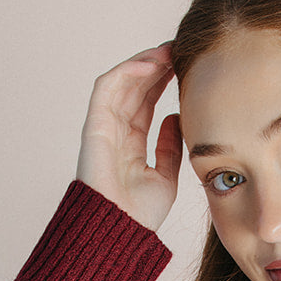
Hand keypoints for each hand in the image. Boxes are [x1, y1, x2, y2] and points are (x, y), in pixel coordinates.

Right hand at [75, 45, 181, 231]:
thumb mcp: (165, 177)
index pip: (145, 103)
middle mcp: (115, 132)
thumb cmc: (139, 214)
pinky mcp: (94, 125)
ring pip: (122, 82)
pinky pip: (107, 88)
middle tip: (180, 50)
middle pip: (134, 88)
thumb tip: (175, 118)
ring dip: (144, 63)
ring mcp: (103, 127)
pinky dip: (127, 71)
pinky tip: (151, 63)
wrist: (121, 231)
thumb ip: (169, 148)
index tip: (185, 68)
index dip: (163, 82)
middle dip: (156, 67)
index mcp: (130, 144)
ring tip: (168, 51)